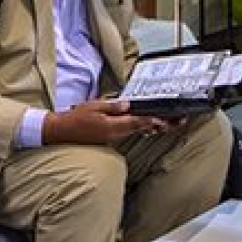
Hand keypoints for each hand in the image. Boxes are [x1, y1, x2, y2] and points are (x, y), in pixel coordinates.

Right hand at [42, 100, 171, 145]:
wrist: (63, 132)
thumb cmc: (77, 118)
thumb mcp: (94, 107)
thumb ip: (112, 106)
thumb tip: (128, 105)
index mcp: (114, 126)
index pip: (139, 122)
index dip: (155, 121)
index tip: (168, 121)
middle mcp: (117, 133)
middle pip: (144, 128)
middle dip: (162, 125)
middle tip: (179, 122)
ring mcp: (115, 136)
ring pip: (139, 131)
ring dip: (155, 127)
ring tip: (171, 124)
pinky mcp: (112, 136)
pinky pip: (131, 132)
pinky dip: (143, 128)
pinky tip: (151, 127)